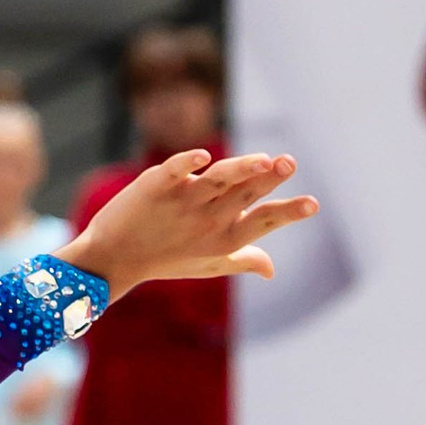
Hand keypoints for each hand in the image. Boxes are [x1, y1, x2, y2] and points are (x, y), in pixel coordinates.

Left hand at [78, 149, 315, 301]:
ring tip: (263, 159)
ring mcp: (182, 201)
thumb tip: (272, 269)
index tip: (313, 203)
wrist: (112, 259)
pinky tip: (203, 156)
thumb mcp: (208, 264)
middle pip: (244, 194)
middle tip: (288, 163)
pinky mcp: (156, 185)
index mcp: (224, 237)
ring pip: (218, 180)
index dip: (288, 212)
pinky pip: (174, 171)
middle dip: (267, 179)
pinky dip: (187, 163)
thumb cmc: (166, 260)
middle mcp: (207, 219)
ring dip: (240, 168)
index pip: (262, 221)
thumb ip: (244, 260)